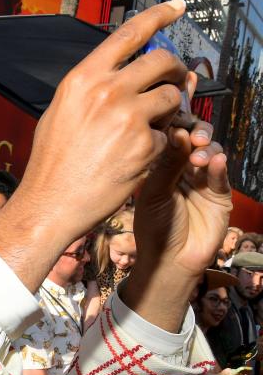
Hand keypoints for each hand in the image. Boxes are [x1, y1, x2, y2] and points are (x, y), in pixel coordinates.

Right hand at [11, 0, 188, 240]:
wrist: (50, 205)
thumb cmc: (51, 165)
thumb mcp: (60, 113)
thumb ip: (91, 89)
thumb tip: (119, 74)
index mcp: (83, 79)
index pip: (130, 34)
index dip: (159, 16)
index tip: (177, 9)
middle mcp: (106, 91)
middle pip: (162, 61)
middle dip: (174, 70)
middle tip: (173, 82)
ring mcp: (128, 117)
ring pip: (171, 97)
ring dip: (168, 110)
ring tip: (146, 128)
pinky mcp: (144, 145)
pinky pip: (165, 135)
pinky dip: (155, 146)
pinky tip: (132, 159)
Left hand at [132, 112, 229, 282]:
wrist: (169, 259)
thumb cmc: (154, 227)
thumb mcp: (153, 193)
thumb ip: (166, 163)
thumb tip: (179, 131)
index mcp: (161, 166)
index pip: (173, 137)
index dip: (178, 123)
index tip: (177, 115)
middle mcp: (182, 169)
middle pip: (195, 139)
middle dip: (197, 132)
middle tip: (193, 136)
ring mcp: (202, 180)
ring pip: (210, 153)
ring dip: (207, 150)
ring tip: (198, 157)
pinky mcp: (219, 194)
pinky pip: (221, 175)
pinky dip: (219, 166)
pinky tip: (215, 161)